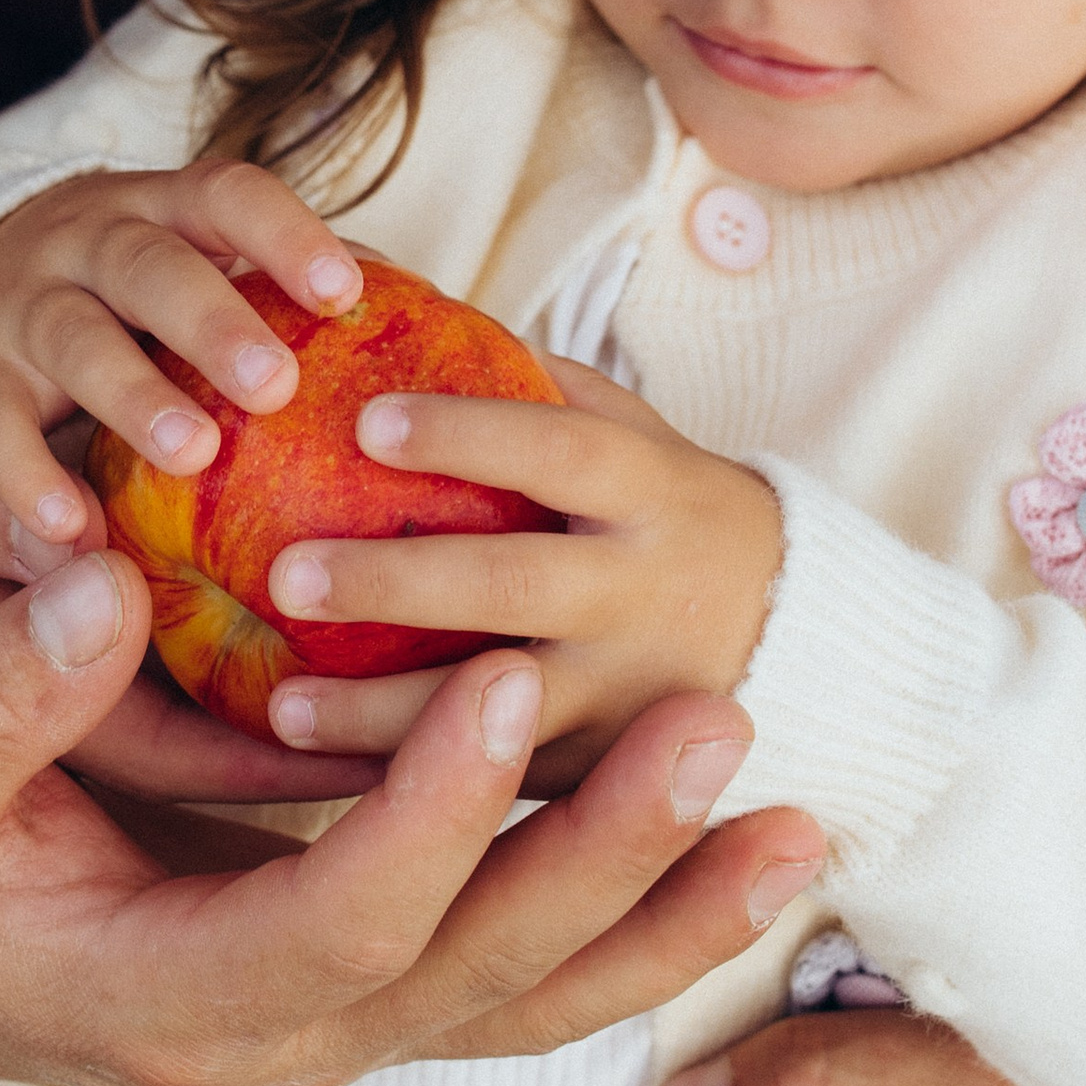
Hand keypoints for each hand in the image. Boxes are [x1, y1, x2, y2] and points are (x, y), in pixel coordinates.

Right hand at [0, 159, 363, 540]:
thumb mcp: (203, 265)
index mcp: (168, 208)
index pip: (228, 196)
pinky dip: (26, 477)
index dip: (285, 237)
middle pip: (152, 268)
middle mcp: (93, 241)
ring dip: (135, 395)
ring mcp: (28, 303)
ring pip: (78, 336)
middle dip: (213, 324)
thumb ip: (293, 299)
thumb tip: (446, 348)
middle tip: (276, 387)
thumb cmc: (142, 296)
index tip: (344, 293)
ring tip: (192, 455)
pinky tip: (73, 530)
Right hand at [0, 552, 827, 1085]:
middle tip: (716, 727)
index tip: (504, 681)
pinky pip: (529, 975)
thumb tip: (100, 587)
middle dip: (610, 860)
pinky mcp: (382, 991)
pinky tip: (735, 846)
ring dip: (668, 915)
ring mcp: (344, 1031)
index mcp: (168, 1001)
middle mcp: (283, 1045)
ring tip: (794, 822)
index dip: (430, 816)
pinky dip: (639, 919)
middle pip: (481, 977)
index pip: (339, 922)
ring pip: (534, 999)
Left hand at [258, 367, 782, 767]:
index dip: (469, 434)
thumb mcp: (639, 437)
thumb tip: (401, 303)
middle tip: (287, 576)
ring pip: (502, 713)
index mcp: (655, 493)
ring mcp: (631, 700)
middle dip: (399, 583)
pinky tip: (321, 771)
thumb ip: (540, 385)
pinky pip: (500, 782)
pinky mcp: (606, 776)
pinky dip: (413, 782)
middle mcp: (645, 595)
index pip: (562, 452)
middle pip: (516, 586)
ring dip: (386, 716)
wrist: (803, 645)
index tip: (366, 422)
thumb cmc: (674, 515)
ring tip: (281, 705)